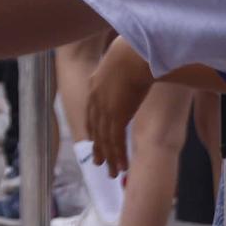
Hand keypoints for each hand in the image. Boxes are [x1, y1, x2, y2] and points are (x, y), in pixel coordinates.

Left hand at [87, 38, 154, 175]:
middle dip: (99, 149)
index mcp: (95, 85)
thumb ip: (121, 72)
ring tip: (113, 173)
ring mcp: (105, 109)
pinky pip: (116, 141)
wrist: (133, 53)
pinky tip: (122, 168)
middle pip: (96, 130)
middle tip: (100, 163)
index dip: (94, 129)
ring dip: (110, 158)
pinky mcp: (116, 116)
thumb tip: (131, 69)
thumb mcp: (120, 63)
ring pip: (105, 139)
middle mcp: (96, 100)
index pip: (92, 114)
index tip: (96, 141)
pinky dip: (119, 156)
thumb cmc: (133, 52)